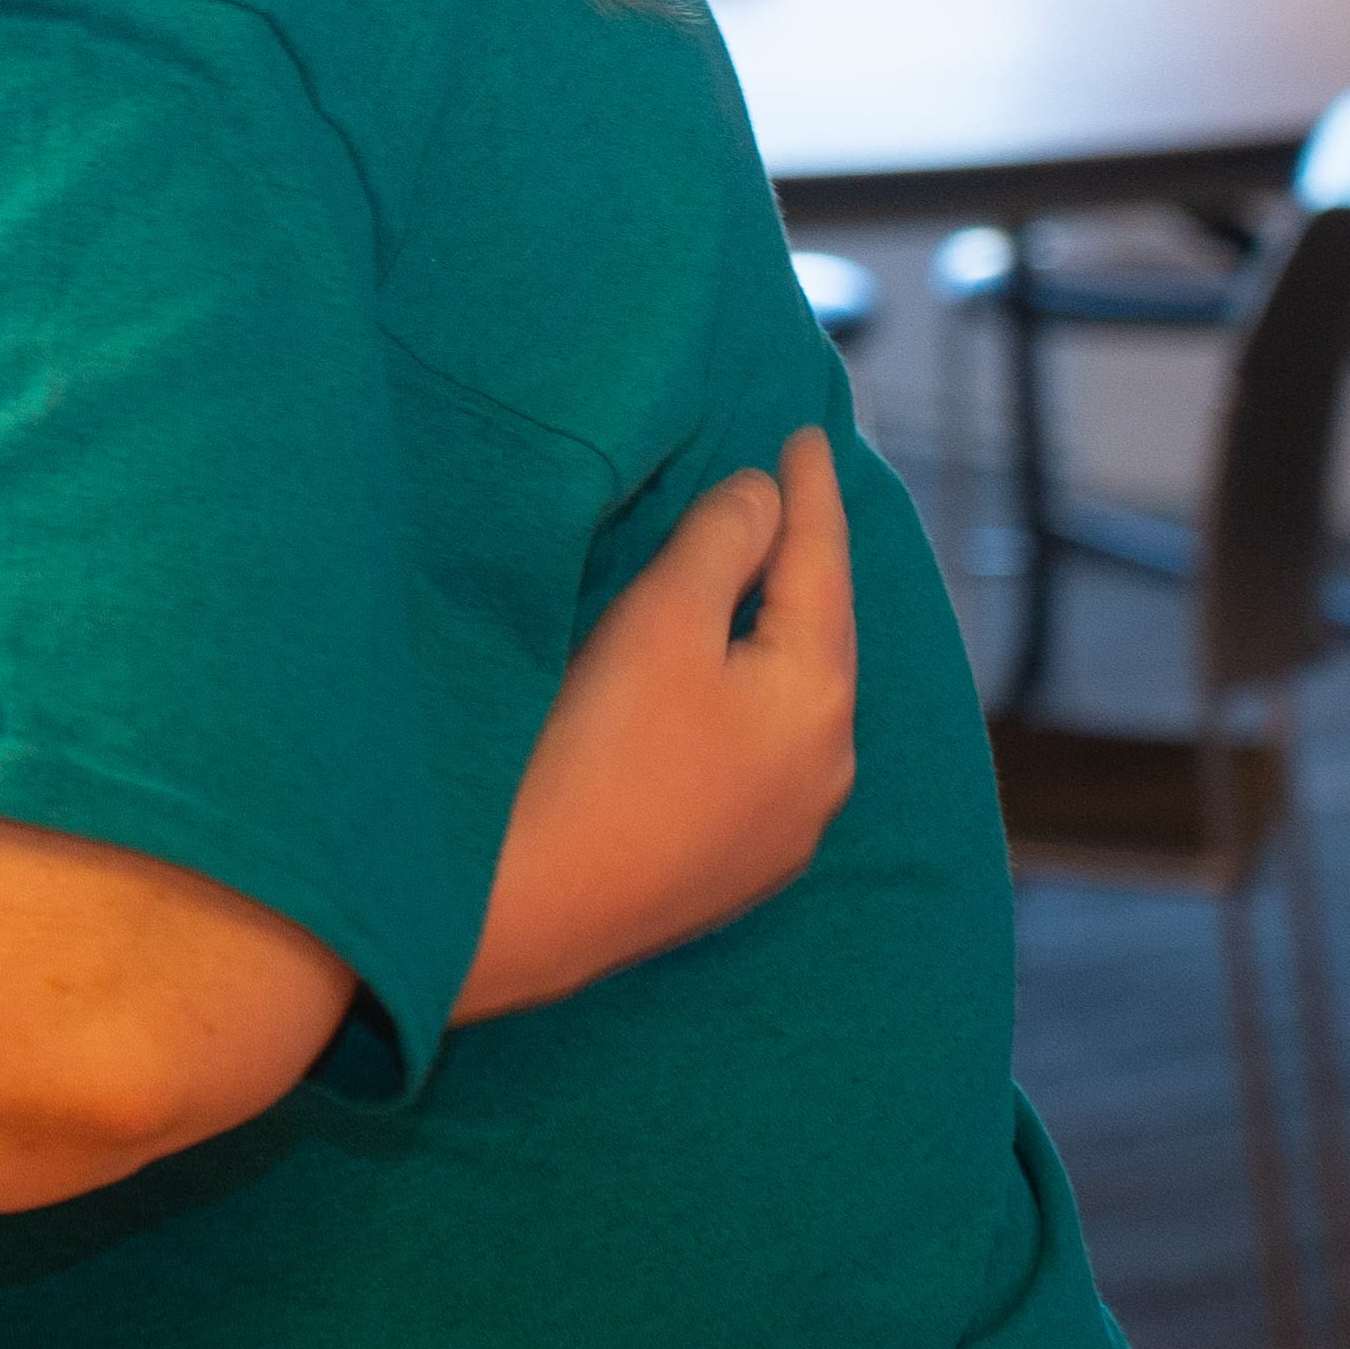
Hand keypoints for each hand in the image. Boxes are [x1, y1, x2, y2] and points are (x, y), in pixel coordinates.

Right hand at [458, 426, 860, 1022]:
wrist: (526, 916)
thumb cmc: (594, 752)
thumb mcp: (660, 621)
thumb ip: (722, 542)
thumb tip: (765, 496)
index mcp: (818, 700)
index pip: (823, 567)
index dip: (811, 494)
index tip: (807, 433)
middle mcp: (822, 771)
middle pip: (822, 639)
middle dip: (808, 566)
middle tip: (797, 495)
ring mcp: (781, 831)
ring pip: (796, 703)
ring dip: (783, 637)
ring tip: (766, 582)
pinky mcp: (730, 869)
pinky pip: (763, 754)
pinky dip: (754, 699)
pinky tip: (730, 690)